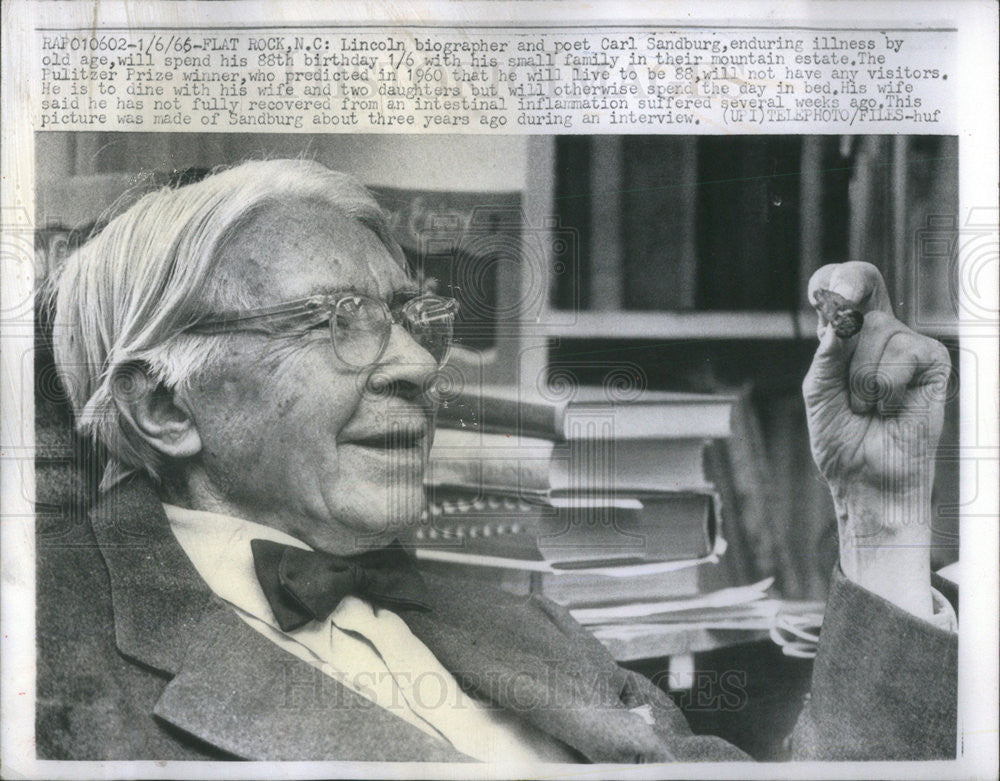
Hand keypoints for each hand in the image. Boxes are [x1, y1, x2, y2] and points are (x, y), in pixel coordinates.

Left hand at [803, 262, 949, 618]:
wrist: (867, 479)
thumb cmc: (841, 440)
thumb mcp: (818, 393)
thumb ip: (826, 356)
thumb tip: (839, 321)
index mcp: (846, 338)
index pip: (843, 287)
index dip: (836, 279)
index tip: (825, 292)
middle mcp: (877, 334)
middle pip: (859, 301)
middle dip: (844, 343)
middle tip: (850, 393)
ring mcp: (906, 345)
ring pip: (875, 330)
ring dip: (862, 380)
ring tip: (870, 407)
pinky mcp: (932, 361)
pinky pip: (904, 353)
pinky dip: (887, 388)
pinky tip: (892, 409)